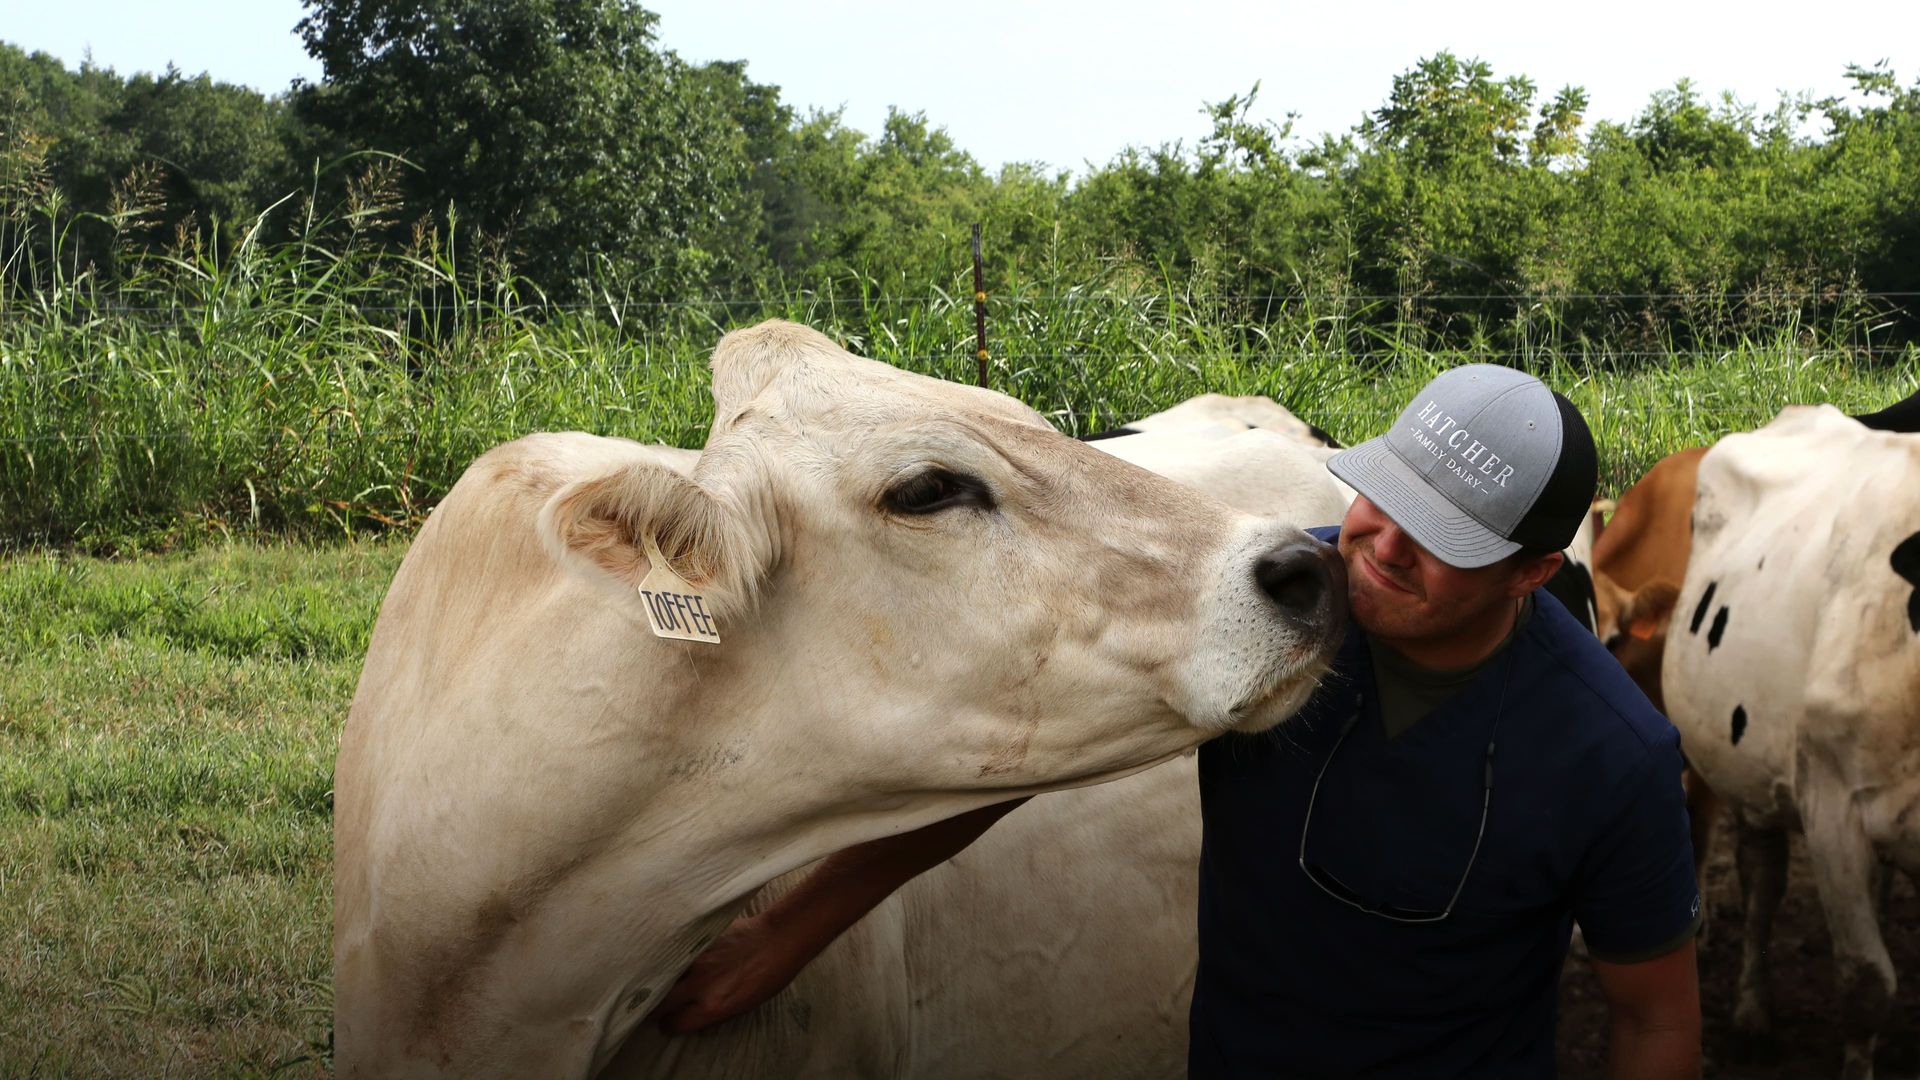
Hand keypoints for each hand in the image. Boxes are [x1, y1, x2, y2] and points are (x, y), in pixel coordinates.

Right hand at [655, 913, 806, 1034]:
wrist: (777, 941)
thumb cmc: (767, 978)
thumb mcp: (741, 1006)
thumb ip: (711, 1011)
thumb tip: (690, 1014)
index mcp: (713, 1006)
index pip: (675, 1023)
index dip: (669, 1025)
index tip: (667, 1022)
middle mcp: (699, 984)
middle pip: (660, 1001)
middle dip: (654, 1006)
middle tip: (656, 1004)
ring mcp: (696, 960)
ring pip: (663, 973)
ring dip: (659, 980)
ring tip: (659, 980)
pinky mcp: (697, 940)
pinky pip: (675, 951)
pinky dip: (671, 957)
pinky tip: (671, 957)